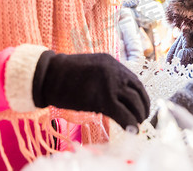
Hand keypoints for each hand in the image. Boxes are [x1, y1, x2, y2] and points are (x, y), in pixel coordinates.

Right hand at [32, 51, 149, 129]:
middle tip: (142, 116)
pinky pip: (123, 114)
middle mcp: (115, 72)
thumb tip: (116, 93)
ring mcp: (110, 85)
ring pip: (134, 102)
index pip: (134, 80)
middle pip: (138, 91)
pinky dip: (130, 123)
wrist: (49, 75)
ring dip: (139, 115)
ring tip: (137, 123)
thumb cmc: (65, 74)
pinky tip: (132, 130)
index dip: (140, 94)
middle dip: (143, 105)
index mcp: (112, 62)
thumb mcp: (91, 67)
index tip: (141, 104)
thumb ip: (106, 76)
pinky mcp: (103, 99)